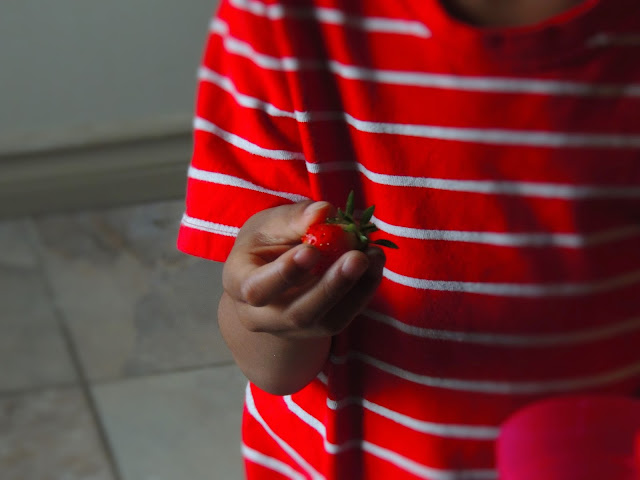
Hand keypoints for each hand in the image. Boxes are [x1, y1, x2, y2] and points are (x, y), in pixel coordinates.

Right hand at [221, 200, 386, 338]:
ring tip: (373, 254)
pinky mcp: (321, 328)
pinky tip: (376, 263)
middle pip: (298, 313)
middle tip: (357, 256)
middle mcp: (263, 316)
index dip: (284, 274)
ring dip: (355, 288)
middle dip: (330, 286)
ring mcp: (293, 328)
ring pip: (326, 320)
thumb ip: (293, 218)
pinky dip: (365, 289)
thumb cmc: (265, 244)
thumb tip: (323, 211)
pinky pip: (346, 316)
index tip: (311, 250)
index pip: (256, 289)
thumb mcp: (268, 224)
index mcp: (239, 284)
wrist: (270, 276)